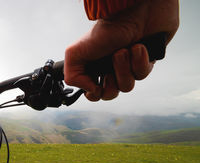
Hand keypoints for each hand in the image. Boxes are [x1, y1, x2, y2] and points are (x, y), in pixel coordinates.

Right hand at [64, 0, 178, 100]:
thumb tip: (89, 90)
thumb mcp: (75, 53)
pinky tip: (138, 47)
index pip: (92, 93)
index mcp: (92, 68)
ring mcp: (128, 67)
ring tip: (124, 51)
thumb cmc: (106, 29)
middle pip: (109, 94)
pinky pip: (143, 74)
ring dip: (124, 69)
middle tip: (109, 71)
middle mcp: (109, 69)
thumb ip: (72, 76)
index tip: (96, 85)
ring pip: (126, 86)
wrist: (135, 13)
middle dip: (110, 84)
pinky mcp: (145, 62)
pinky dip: (140, 61)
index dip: (94, 94)